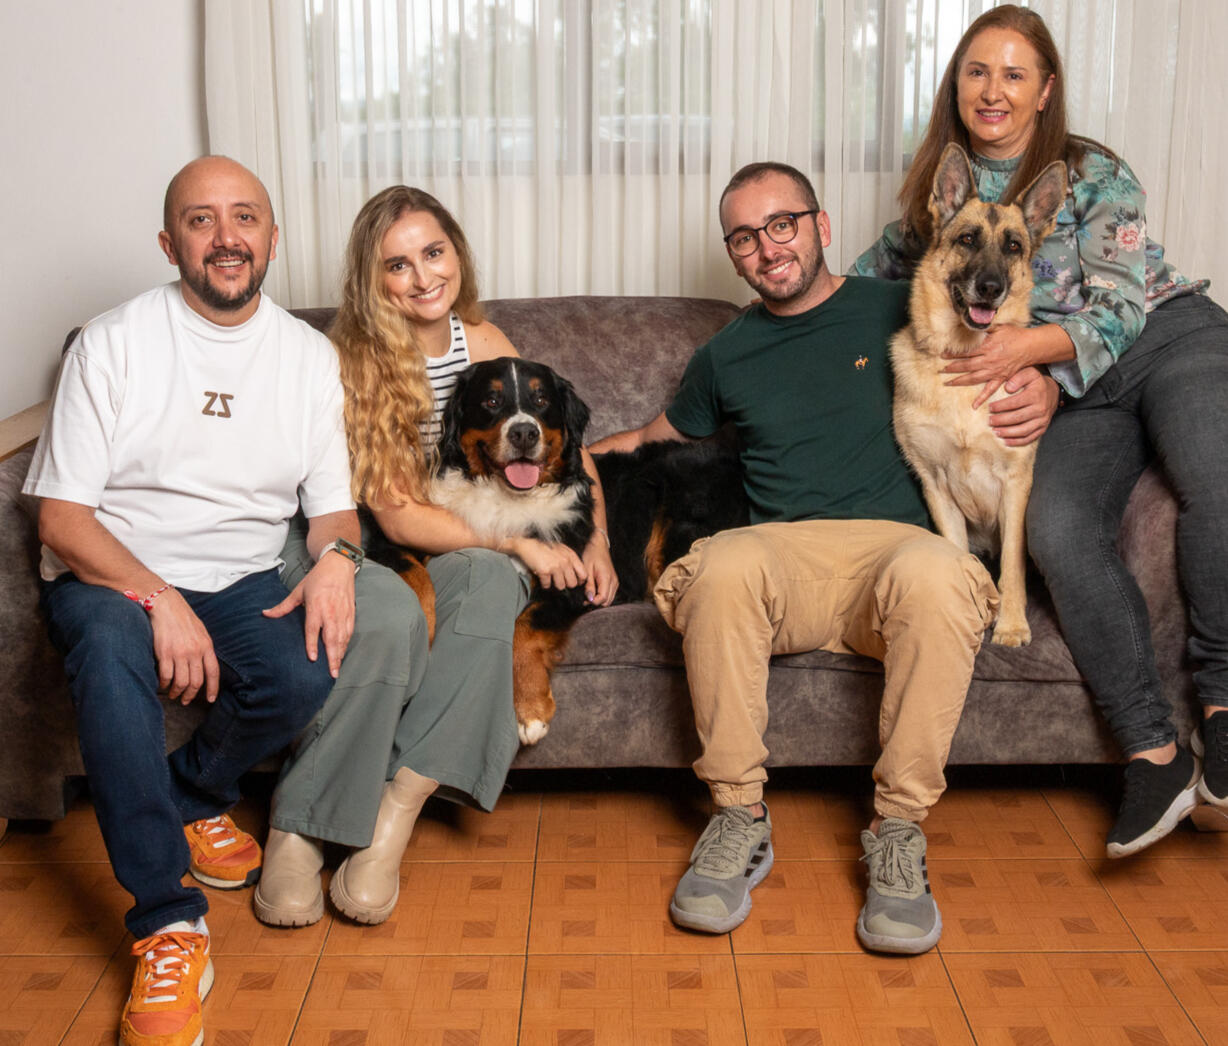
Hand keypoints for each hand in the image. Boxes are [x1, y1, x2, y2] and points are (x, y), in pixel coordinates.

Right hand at [148, 589, 219, 704]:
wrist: (166, 605)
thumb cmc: (183, 617)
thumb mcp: (201, 632)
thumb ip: (204, 648)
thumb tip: (205, 665)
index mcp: (207, 646)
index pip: (213, 673)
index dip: (213, 689)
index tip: (210, 699)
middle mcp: (195, 651)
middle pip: (196, 682)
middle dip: (191, 695)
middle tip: (186, 700)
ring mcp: (179, 653)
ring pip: (181, 682)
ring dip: (177, 692)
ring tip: (173, 694)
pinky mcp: (164, 653)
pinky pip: (165, 676)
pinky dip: (164, 684)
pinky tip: (162, 685)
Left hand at [264, 549, 355, 677]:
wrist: (339, 566)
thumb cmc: (318, 578)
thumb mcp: (298, 590)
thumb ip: (283, 606)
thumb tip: (265, 614)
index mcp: (316, 606)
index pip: (313, 629)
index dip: (313, 644)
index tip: (313, 658)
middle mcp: (331, 612)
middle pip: (332, 638)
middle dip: (332, 657)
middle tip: (331, 673)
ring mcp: (343, 613)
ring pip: (342, 638)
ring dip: (340, 654)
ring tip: (337, 669)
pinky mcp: (351, 613)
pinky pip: (349, 632)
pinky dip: (346, 644)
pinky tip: (342, 654)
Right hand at [508, 537, 587, 590]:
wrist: (528, 545)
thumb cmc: (545, 548)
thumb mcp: (562, 550)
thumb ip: (571, 561)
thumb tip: (579, 576)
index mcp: (571, 556)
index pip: (583, 575)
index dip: (579, 581)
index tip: (574, 581)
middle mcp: (565, 561)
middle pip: (572, 583)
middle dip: (566, 584)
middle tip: (560, 580)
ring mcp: (555, 566)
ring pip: (561, 586)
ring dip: (555, 584)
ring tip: (551, 578)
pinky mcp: (545, 571)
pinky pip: (547, 585)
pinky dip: (544, 583)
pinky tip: (543, 577)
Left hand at [582, 531, 618, 605]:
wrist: (599, 545)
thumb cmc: (591, 554)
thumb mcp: (587, 569)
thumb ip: (589, 585)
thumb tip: (589, 598)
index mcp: (606, 578)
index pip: (603, 598)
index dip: (593, 601)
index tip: (584, 599)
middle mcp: (614, 581)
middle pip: (607, 601)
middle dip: (596, 602)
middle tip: (585, 597)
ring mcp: (615, 582)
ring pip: (609, 599)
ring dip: (599, 600)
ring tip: (588, 594)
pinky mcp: (614, 581)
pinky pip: (610, 594)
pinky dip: (602, 596)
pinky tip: (594, 591)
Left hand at [942, 326, 1035, 407]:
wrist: (1031, 346)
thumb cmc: (1014, 335)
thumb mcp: (999, 327)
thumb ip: (984, 329)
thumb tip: (970, 325)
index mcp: (988, 347)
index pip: (966, 351)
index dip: (953, 353)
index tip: (942, 355)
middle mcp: (989, 360)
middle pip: (966, 365)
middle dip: (952, 368)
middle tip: (941, 370)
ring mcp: (994, 371)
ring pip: (973, 378)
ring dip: (959, 381)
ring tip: (948, 383)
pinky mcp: (1001, 378)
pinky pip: (990, 390)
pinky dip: (982, 398)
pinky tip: (974, 405)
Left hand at [987, 367, 1060, 445]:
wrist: (1053, 392)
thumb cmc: (1036, 383)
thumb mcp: (1029, 373)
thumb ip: (1018, 377)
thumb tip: (1007, 388)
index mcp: (1035, 395)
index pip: (1014, 403)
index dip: (1001, 406)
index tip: (990, 407)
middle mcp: (1040, 409)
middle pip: (1017, 418)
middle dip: (1001, 420)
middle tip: (989, 421)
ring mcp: (1042, 420)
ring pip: (1023, 430)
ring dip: (1007, 433)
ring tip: (995, 431)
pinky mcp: (1042, 428)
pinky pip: (1030, 438)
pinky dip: (1017, 442)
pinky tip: (1006, 441)